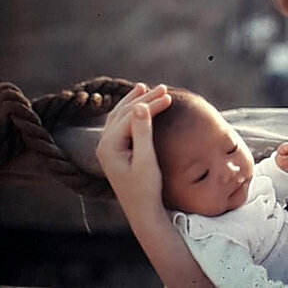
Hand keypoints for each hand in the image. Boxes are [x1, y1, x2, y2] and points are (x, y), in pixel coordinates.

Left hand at [96, 83, 171, 214]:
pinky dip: (131, 113)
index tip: (170, 96)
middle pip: (123, 113)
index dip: (151, 104)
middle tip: (164, 88)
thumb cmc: (146, 189)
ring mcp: (108, 148)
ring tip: (145, 88)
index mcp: (108, 146)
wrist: (142, 212)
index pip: (131, 116)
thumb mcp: (146, 160)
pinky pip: (121, 125)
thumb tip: (140, 106)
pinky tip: (138, 107)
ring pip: (120, 116)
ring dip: (135, 102)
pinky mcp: (115, 152)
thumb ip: (142, 132)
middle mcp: (103, 144)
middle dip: (144, 99)